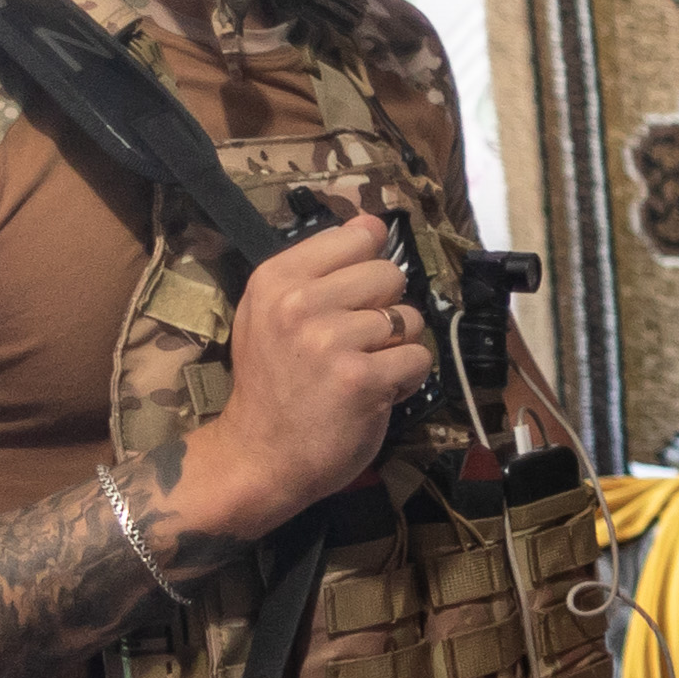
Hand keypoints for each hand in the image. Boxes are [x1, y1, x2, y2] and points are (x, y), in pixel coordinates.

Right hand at [170, 208, 432, 541]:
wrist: (259, 455)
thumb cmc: (274, 383)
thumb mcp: (272, 314)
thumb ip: (319, 269)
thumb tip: (371, 222)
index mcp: (276, 278)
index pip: (358, 236)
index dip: (370, 266)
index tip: (355, 296)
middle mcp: (301, 302)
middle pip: (391, 274)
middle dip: (387, 309)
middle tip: (358, 343)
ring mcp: (331, 340)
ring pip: (410, 318)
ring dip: (398, 348)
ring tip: (364, 369)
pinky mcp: (362, 378)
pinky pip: (419, 358)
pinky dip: (408, 378)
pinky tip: (377, 391)